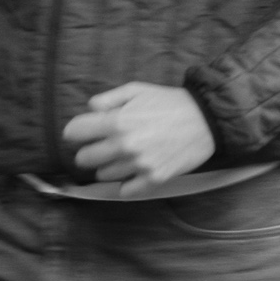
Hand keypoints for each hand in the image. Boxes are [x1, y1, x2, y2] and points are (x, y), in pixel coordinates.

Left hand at [63, 83, 214, 197]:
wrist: (206, 120)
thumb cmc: (169, 103)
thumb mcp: (137, 90)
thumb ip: (108, 98)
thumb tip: (89, 109)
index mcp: (117, 121)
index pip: (73, 133)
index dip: (75, 131)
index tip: (83, 132)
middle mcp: (124, 145)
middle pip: (84, 159)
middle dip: (90, 150)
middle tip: (104, 145)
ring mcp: (138, 165)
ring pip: (103, 175)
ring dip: (109, 166)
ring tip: (125, 155)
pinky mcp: (153, 179)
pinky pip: (125, 190)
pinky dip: (126, 183)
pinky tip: (135, 170)